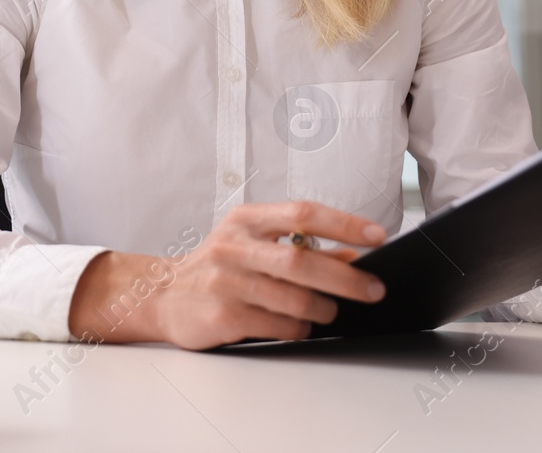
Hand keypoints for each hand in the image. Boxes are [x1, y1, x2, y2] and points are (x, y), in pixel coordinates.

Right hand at [68, 200, 387, 349]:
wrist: (164, 296)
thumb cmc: (219, 267)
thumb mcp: (254, 245)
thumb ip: (299, 247)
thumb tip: (353, 259)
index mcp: (246, 219)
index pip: (303, 213)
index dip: (344, 224)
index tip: (377, 236)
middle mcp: (234, 246)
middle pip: (303, 260)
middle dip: (347, 278)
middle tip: (374, 289)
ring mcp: (227, 282)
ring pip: (295, 299)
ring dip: (324, 309)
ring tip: (329, 311)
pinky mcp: (224, 316)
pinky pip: (280, 325)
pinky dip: (300, 328)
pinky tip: (299, 325)